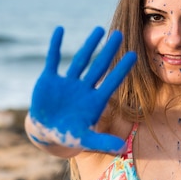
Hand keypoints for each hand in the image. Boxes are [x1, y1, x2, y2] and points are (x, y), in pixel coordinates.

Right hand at [29, 26, 135, 152]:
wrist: (47, 132)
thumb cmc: (69, 136)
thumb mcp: (85, 140)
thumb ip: (103, 142)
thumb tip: (123, 149)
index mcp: (94, 101)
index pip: (111, 82)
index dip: (121, 69)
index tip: (134, 55)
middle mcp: (83, 88)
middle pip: (98, 67)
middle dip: (108, 51)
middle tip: (120, 34)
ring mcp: (67, 82)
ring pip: (80, 60)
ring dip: (89, 45)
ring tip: (99, 29)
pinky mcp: (50, 80)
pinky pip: (52, 60)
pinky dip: (55, 45)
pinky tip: (60, 30)